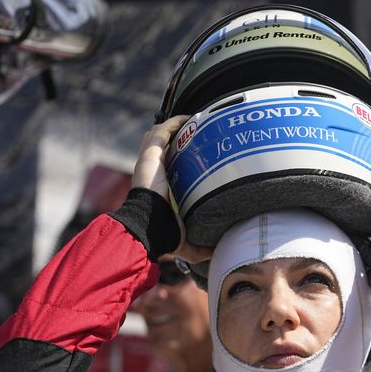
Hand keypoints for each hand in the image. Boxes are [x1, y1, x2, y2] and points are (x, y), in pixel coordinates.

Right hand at [132, 116, 212, 263]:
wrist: (152, 227)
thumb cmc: (165, 234)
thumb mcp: (188, 242)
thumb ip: (202, 247)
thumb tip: (219, 253)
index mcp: (160, 186)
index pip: (170, 165)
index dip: (183, 156)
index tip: (203, 152)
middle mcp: (154, 170)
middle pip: (165, 145)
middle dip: (181, 136)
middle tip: (203, 132)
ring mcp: (150, 160)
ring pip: (162, 134)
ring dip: (178, 126)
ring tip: (199, 120)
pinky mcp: (150, 153)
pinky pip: (162, 130)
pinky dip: (176, 122)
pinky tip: (192, 117)